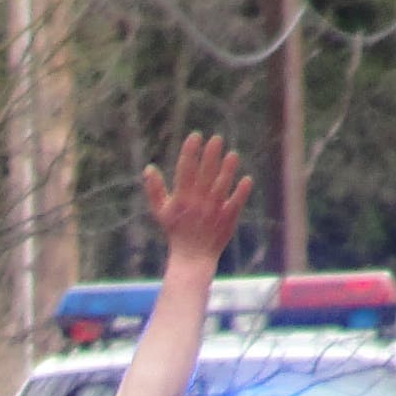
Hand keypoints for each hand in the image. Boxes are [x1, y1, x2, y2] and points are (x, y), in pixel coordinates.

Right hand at [139, 133, 250, 270]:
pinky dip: (240, 192)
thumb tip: (148, 168)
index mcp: (181, 199)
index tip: (195, 136)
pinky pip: (234, 204)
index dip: (190, 152)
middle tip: (216, 138)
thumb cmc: (176, 232)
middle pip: (204, 175)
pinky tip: (246, 179)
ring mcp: (213, 211)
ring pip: (220, 187)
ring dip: (226, 171)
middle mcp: (197, 203)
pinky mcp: (226, 220)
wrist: (192, 259)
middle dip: (209, 156)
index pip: (185, 171)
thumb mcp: (161, 212)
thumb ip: (154, 190)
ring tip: (232, 154)